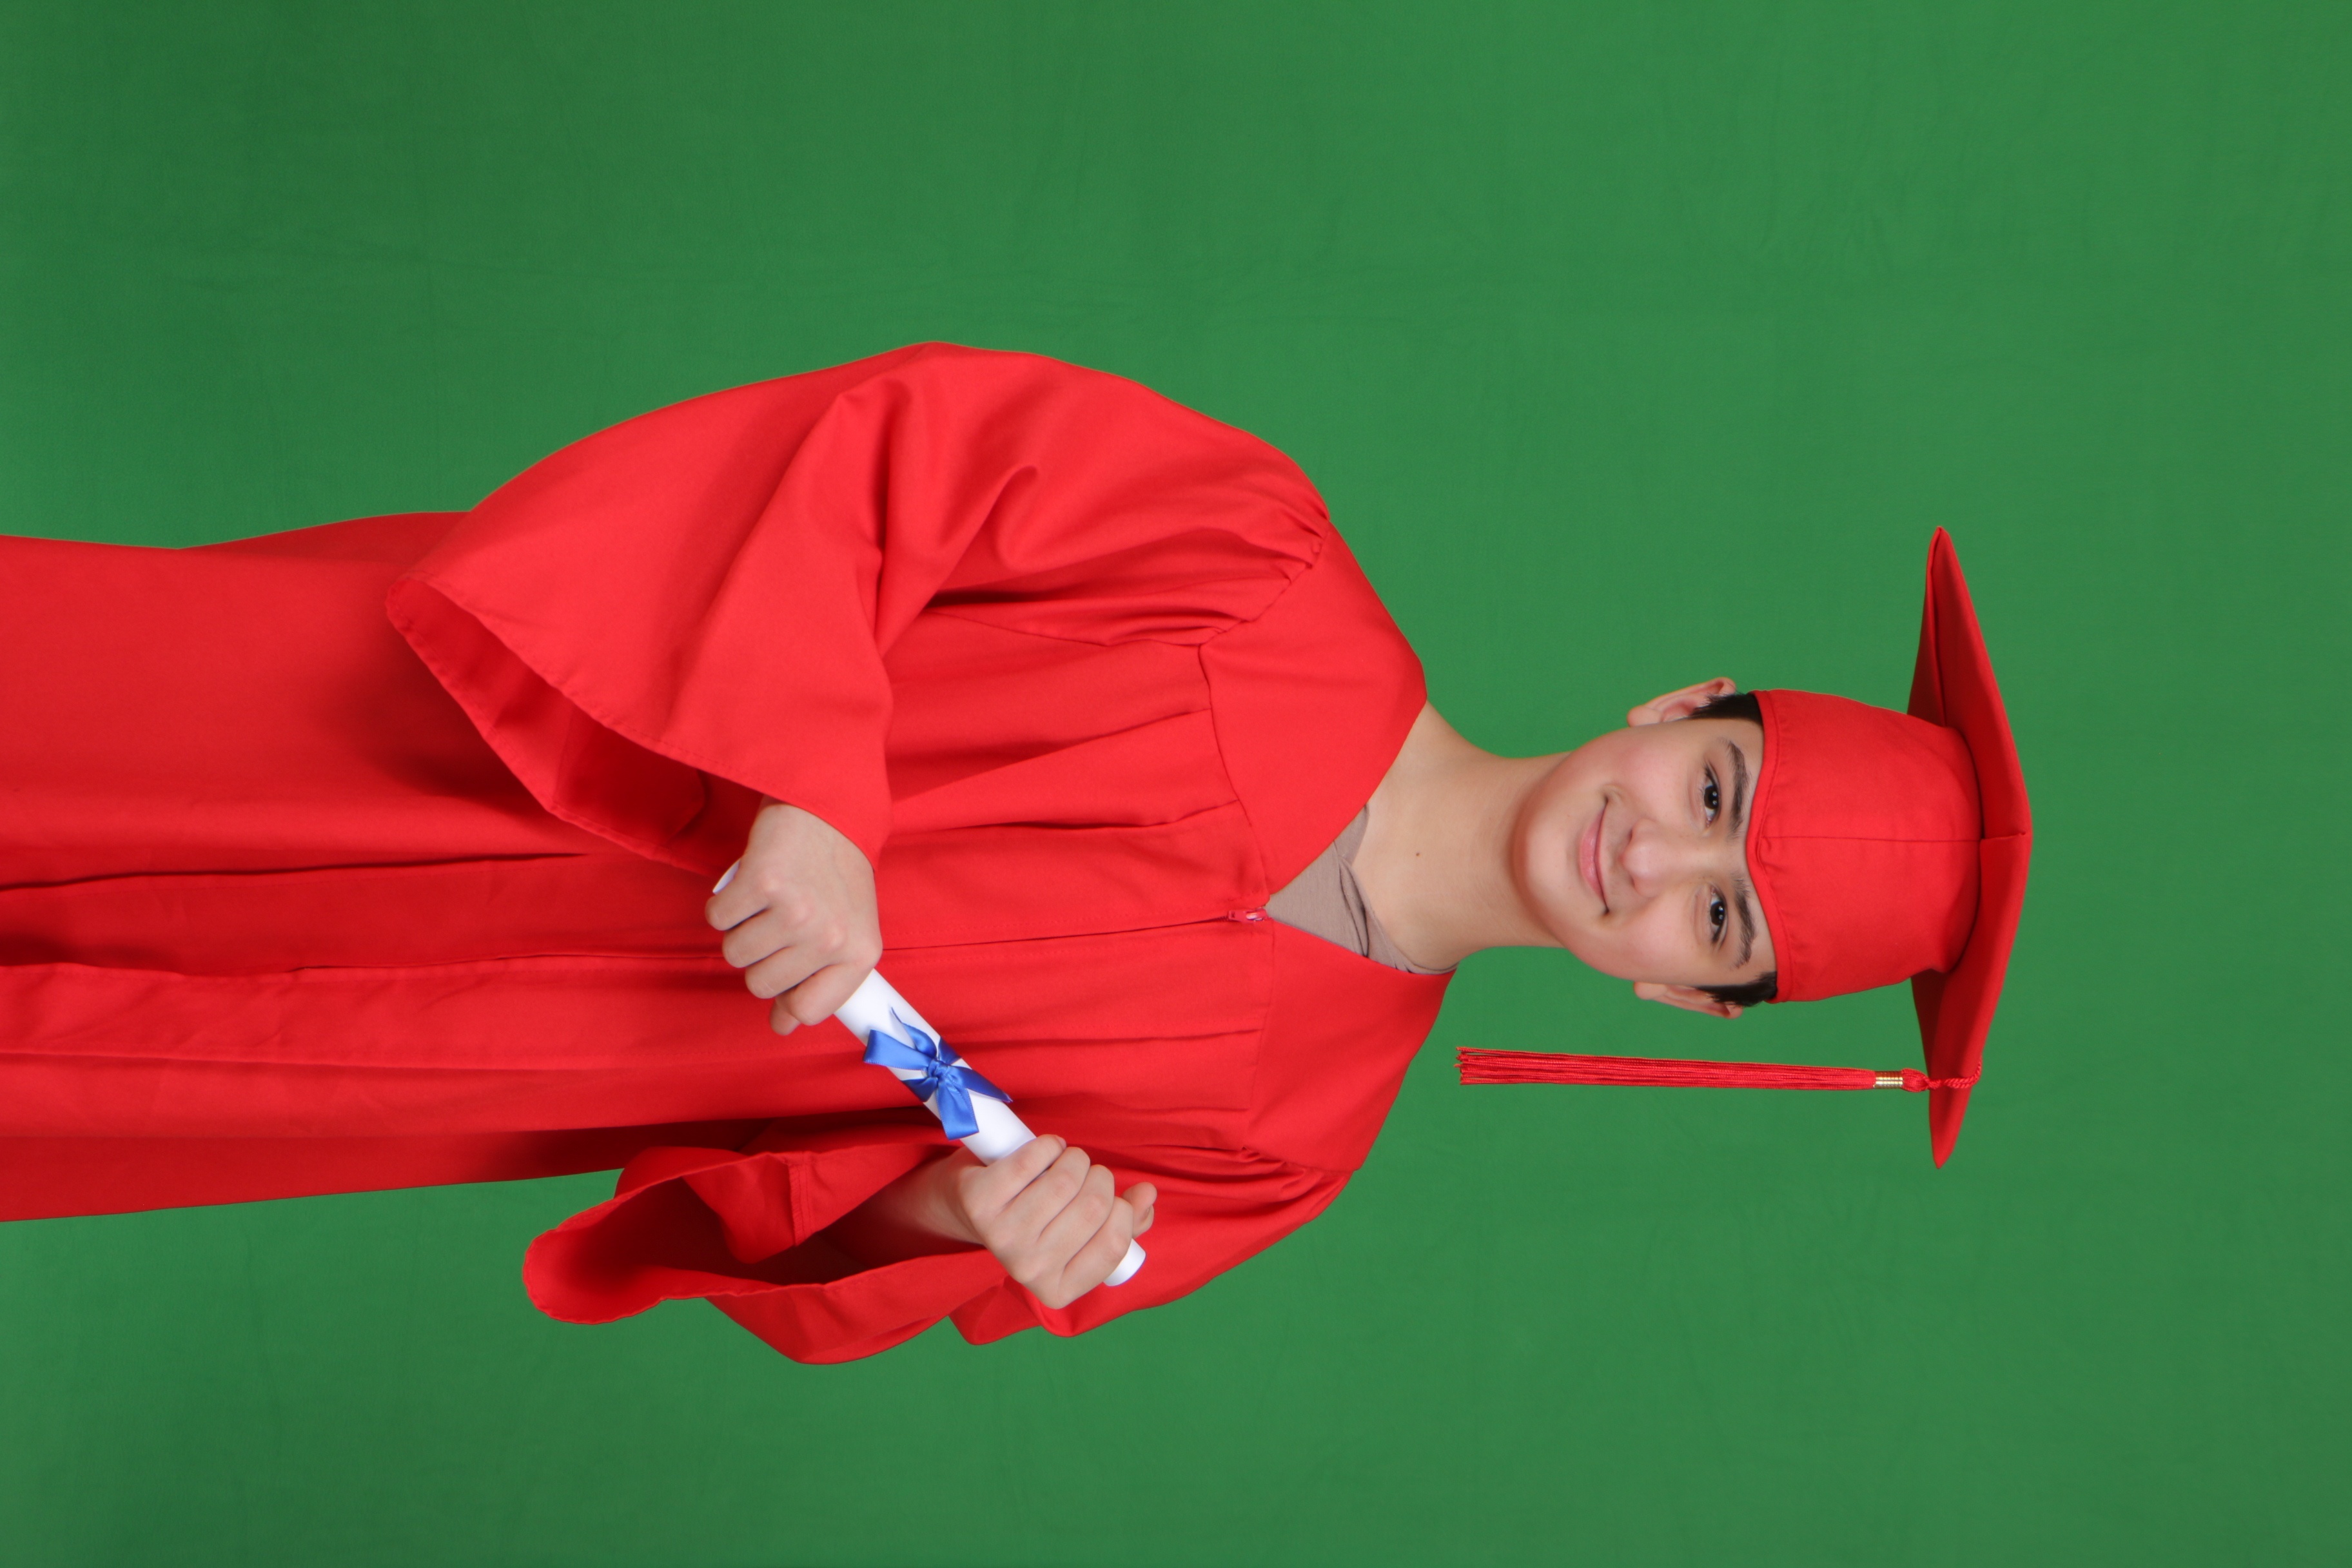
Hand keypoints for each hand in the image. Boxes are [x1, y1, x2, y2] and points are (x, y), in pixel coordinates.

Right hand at [708, 800, 880, 1033]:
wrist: (828, 808)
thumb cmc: (835, 874)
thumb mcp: (847, 930)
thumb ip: (820, 980)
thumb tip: (781, 1027)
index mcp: (859, 954)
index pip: (809, 1011)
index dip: (787, 999)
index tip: (784, 980)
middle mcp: (830, 937)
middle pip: (761, 985)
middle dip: (760, 957)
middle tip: (779, 921)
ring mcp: (796, 911)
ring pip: (735, 955)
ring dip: (741, 929)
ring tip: (768, 901)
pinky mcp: (761, 883)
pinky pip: (718, 919)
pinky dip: (724, 903)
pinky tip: (751, 883)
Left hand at [909, 1139, 1155, 1308]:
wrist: (966, 1209)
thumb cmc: (1035, 1218)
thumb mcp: (1081, 1231)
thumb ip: (1126, 1221)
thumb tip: (1147, 1195)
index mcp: (1058, 1288)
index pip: (1114, 1244)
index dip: (1123, 1210)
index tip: (1113, 1196)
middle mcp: (1029, 1269)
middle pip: (1093, 1207)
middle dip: (1099, 1177)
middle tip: (1087, 1173)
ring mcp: (1002, 1238)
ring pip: (1067, 1181)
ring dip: (1075, 1158)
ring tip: (1066, 1161)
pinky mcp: (981, 1203)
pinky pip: (1032, 1161)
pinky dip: (1048, 1145)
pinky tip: (1047, 1149)